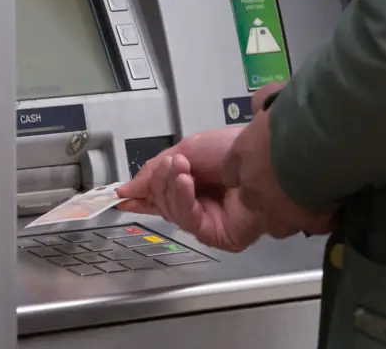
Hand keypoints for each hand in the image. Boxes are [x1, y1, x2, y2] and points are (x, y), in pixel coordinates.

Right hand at [116, 128, 263, 251]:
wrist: (265, 155)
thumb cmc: (234, 149)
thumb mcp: (187, 149)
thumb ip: (156, 170)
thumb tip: (127, 188)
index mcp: (194, 183)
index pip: (161, 194)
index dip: (141, 195)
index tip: (121, 194)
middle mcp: (201, 204)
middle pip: (163, 203)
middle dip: (160, 182)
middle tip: (171, 165)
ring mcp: (209, 221)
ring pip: (173, 213)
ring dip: (172, 187)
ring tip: (180, 168)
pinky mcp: (219, 235)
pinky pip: (190, 221)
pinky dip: (183, 200)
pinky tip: (186, 183)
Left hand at [222, 83, 332, 234]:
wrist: (328, 135)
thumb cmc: (301, 111)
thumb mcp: (275, 99)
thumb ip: (264, 104)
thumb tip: (261, 104)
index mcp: (243, 154)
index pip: (231, 171)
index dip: (244, 169)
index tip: (258, 165)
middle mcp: (253, 185)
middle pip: (250, 199)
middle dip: (265, 193)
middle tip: (287, 180)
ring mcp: (276, 208)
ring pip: (276, 220)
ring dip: (289, 211)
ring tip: (309, 197)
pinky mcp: (304, 220)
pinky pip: (310, 224)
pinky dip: (319, 218)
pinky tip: (333, 206)